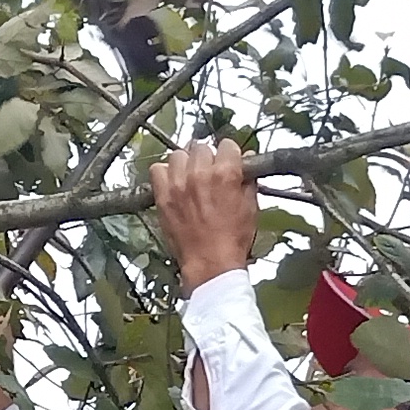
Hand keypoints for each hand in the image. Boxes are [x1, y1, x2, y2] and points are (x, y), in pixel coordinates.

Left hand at [151, 138, 259, 292]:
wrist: (210, 263)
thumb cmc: (231, 240)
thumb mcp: (251, 207)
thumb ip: (248, 181)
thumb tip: (248, 164)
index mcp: (225, 174)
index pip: (227, 145)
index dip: (229, 155)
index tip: (228, 162)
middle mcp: (200, 174)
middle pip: (201, 147)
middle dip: (207, 159)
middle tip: (209, 174)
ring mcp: (178, 184)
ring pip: (178, 155)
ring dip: (186, 163)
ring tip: (190, 177)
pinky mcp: (163, 196)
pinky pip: (157, 170)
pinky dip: (165, 173)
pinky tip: (173, 184)